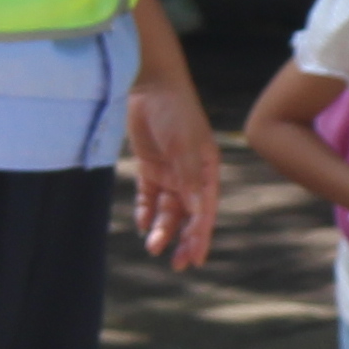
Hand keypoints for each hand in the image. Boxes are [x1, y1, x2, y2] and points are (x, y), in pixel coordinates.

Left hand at [123, 72, 220, 268]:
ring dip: (162, 228)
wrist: (151, 84)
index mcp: (206, 171)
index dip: (201, 236)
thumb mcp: (184, 145)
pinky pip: (149, 196)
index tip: (195, 259)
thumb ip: (189, 178)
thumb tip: (197, 211)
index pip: (205, 211)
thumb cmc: (175, 111)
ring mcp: (170, 171)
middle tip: (177, 264)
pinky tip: (141, 224)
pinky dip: (146, 211)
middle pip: (188, 215)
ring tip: (153, 246)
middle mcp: (190, 175)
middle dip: (183, 239)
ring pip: (168, 209)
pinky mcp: (150, 166)